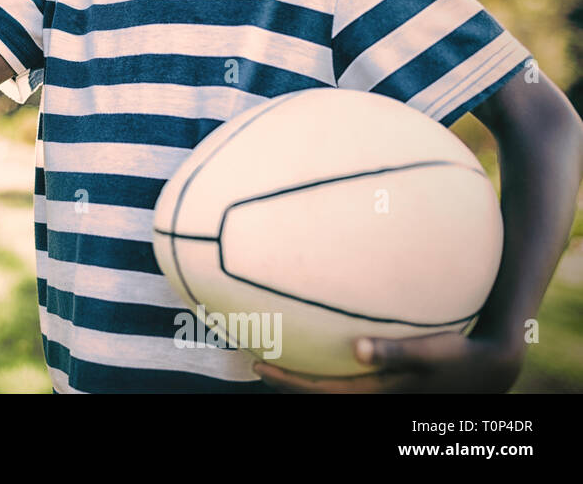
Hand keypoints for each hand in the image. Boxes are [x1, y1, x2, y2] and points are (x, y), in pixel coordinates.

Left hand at [252, 332, 523, 392]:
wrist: (491, 369)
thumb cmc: (460, 355)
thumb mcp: (431, 352)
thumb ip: (394, 352)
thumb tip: (356, 348)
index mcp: (379, 393)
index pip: (321, 392)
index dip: (288, 382)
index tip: (258, 366)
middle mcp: (375, 399)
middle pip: (319, 396)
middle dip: (287, 383)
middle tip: (256, 363)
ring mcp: (382, 395)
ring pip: (332, 391)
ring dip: (304, 380)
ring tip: (277, 359)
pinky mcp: (389, 388)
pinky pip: (347, 383)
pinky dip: (326, 373)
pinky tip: (317, 352)